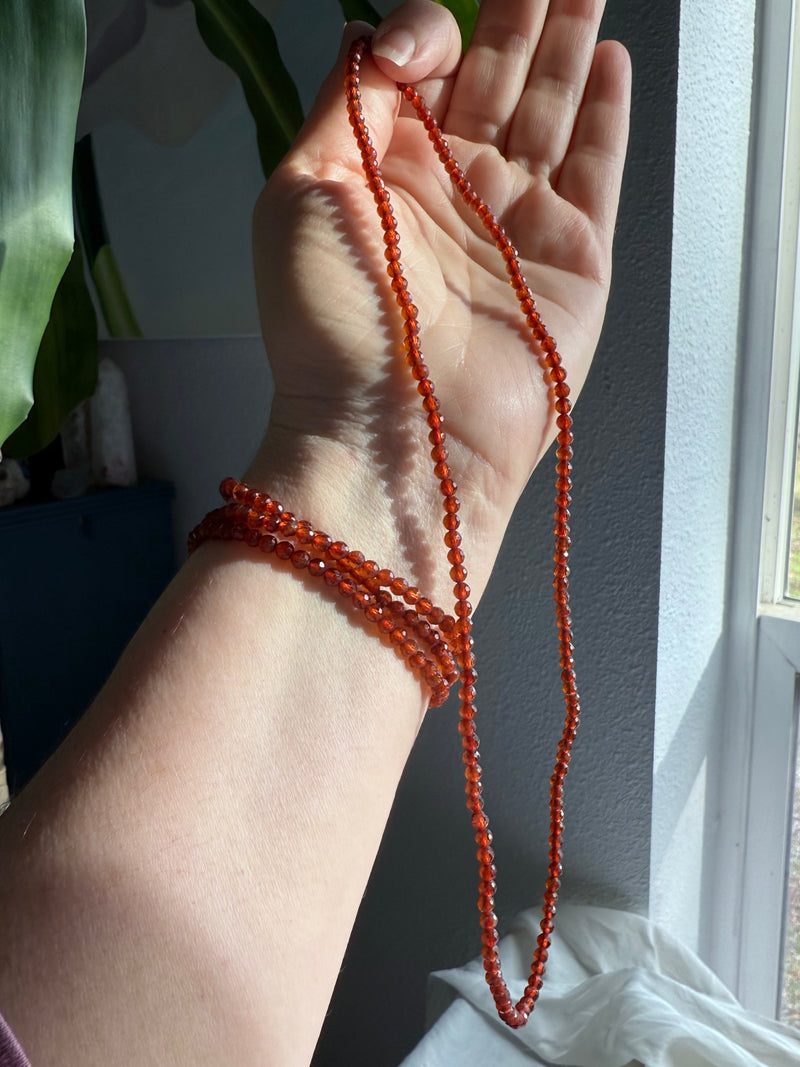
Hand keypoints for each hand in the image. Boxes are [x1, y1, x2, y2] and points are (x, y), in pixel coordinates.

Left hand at [250, 0, 630, 603]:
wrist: (395, 435)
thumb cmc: (332, 328)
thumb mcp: (301, 196)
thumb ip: (342, 107)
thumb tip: (368, 38)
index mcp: (383, 177)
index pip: (418, 78)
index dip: (424, 35)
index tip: (422, 43)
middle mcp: (451, 195)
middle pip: (493, 81)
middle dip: (516, 17)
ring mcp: (515, 225)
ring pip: (548, 112)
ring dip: (565, 43)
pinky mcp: (570, 259)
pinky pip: (594, 170)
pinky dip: (604, 116)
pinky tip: (607, 62)